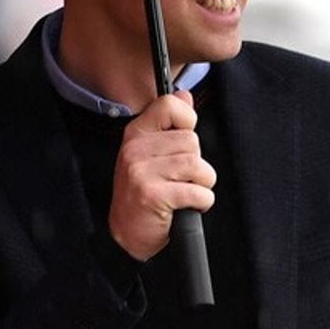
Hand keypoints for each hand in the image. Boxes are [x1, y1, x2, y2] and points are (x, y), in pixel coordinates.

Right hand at [108, 91, 215, 260]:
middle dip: (196, 164)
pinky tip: (186, 206)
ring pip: (198, 166)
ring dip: (201, 185)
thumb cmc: (145, 194)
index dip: (187, 121)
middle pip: (192, 141)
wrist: (128, 234)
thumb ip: (169, 123)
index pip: (169, 105)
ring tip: (184, 193)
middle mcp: (134, 149)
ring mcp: (141, 172)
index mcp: (136, 134)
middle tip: (179, 180)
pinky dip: (201, 202)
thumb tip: (184, 94)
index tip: (183, 143)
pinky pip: (199, 192)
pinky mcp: (152, 194)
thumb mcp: (153, 154)